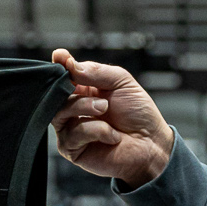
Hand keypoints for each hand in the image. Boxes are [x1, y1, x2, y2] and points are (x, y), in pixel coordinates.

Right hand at [50, 49, 176, 189]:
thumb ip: (95, 71)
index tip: (60, 57)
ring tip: (106, 110)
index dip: (59, 65)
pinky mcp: (71, 149)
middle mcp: (72, 110)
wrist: (151, 143)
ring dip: (86, 107)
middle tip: (100, 97)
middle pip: (55, 93)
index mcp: (83, 91)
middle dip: (73, 89)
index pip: (63, 76)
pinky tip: (112, 136)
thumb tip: (68, 64)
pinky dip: (96, 130)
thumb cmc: (138, 114)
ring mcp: (69, 129)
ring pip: (60, 112)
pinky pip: (73, 134)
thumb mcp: (121, 82)